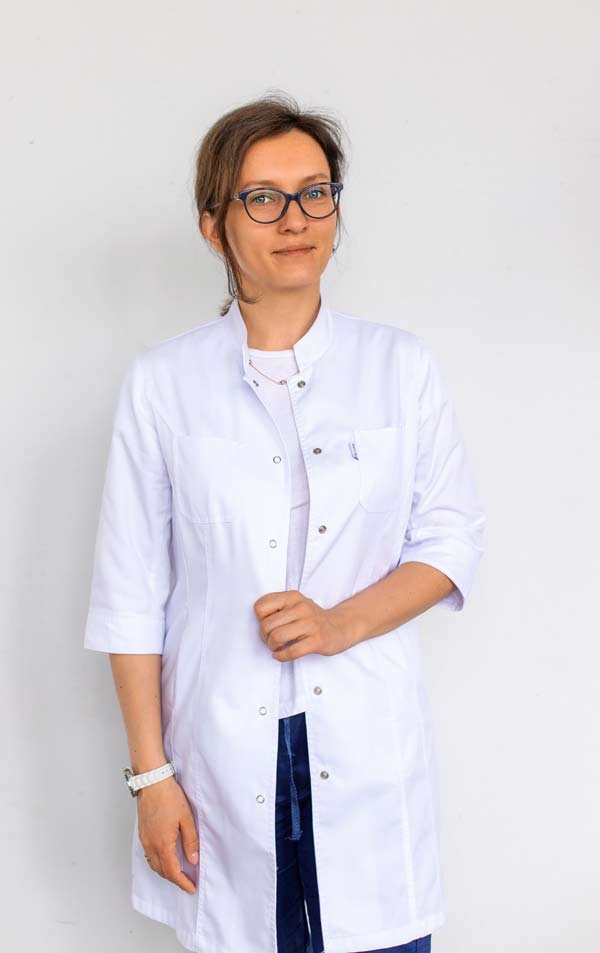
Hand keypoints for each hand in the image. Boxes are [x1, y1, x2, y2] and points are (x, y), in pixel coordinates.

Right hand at [137, 776, 198, 893]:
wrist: (152, 782)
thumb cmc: (169, 797)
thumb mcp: (186, 818)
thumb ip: (190, 841)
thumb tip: (193, 860)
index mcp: (162, 844)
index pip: (172, 872)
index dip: (182, 883)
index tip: (191, 888)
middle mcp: (150, 845)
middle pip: (162, 871)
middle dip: (175, 880)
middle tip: (188, 883)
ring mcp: (144, 839)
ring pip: (153, 864)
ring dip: (165, 872)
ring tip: (179, 874)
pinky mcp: (142, 833)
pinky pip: (149, 855)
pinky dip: (158, 863)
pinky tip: (165, 859)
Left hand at [254, 589, 354, 660]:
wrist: (339, 627)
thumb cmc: (310, 618)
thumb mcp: (294, 604)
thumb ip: (277, 607)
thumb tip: (259, 621)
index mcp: (292, 597)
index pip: (261, 607)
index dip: (259, 620)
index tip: (268, 625)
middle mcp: (301, 608)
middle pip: (267, 625)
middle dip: (264, 637)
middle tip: (270, 640)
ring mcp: (311, 624)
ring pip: (277, 637)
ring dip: (272, 647)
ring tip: (276, 647)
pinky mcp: (317, 641)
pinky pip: (291, 651)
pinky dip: (281, 656)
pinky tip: (280, 655)